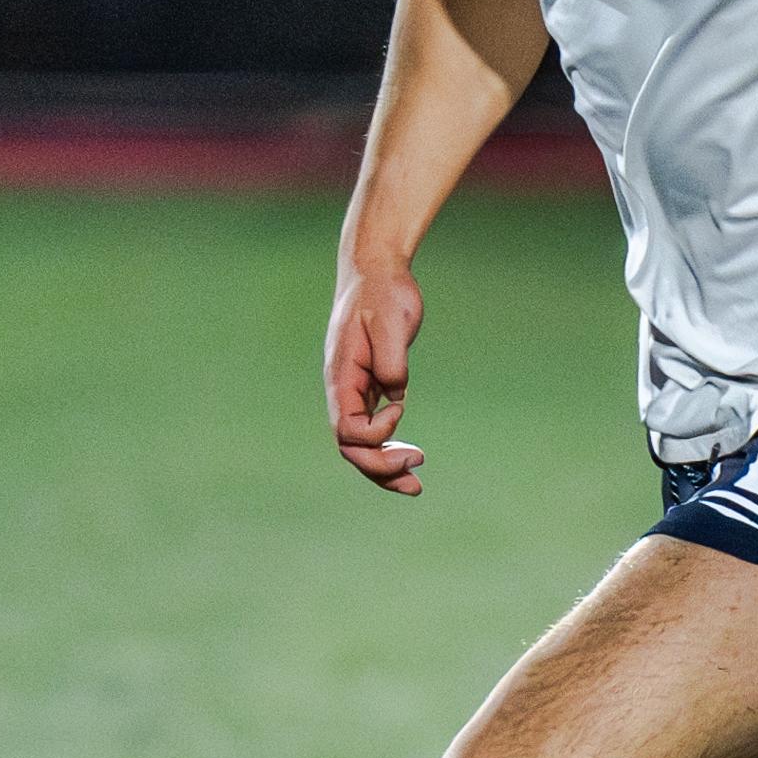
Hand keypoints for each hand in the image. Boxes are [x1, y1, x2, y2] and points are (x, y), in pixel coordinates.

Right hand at [327, 259, 429, 494]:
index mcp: (340, 377)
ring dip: (385, 469)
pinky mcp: (371, 386)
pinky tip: (411, 457)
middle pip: (351, 447)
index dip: (376, 433)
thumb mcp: (389, 321)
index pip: (347, 429)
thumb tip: (396, 393)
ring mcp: (355, 390)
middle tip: (416, 481)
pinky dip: (389, 447)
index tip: (399, 406)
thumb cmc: (382, 292)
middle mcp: (342, 389)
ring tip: (415, 486)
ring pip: (361, 444)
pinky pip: (373, 429)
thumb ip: (391, 360)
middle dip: (380, 469)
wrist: (377, 270)